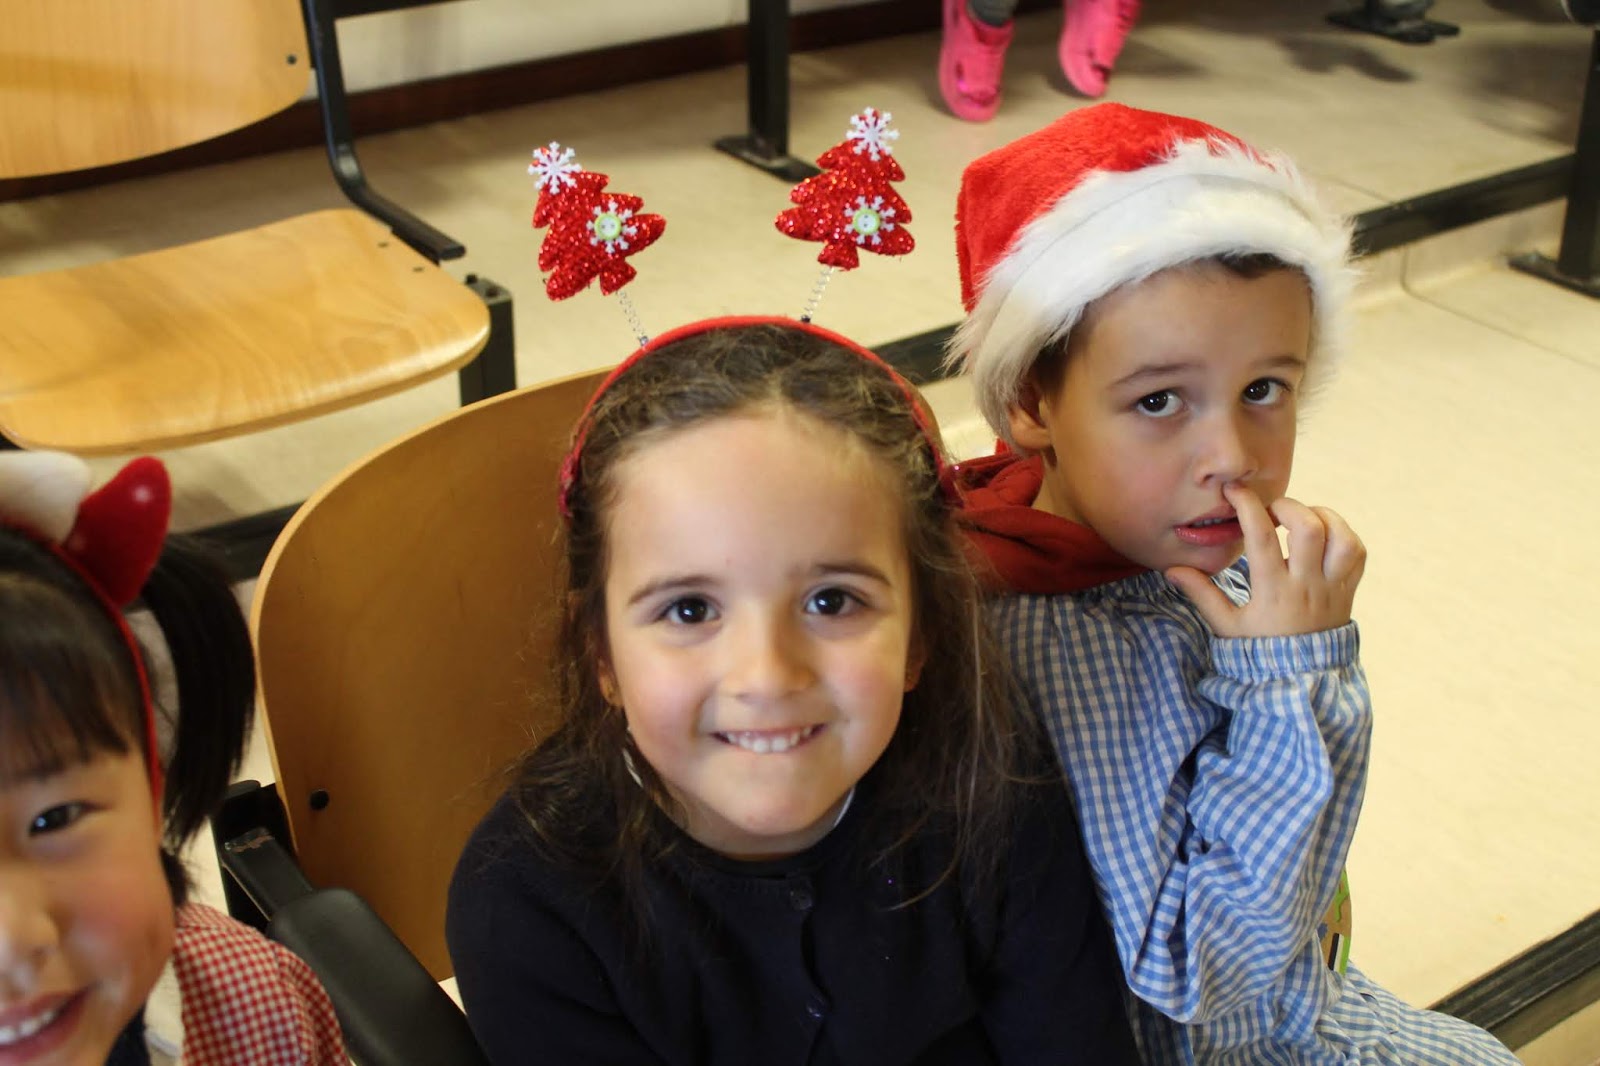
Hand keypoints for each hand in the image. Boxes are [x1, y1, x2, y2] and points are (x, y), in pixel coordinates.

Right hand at [1166, 484, 1365, 637]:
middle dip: (1288, 507)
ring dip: (1321, 516)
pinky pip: (1357, 552)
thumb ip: (1202, 593)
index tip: (1235, 491)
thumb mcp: (1226, 625)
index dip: (1247, 506)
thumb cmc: (1259, 650)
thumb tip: (1172, 569)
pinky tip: (1323, 534)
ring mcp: (1332, 588)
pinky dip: (1342, 533)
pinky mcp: (1349, 591)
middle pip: (1309, 528)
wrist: (1301, 679)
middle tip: (1271, 511)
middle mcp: (1306, 586)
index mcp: (1272, 591)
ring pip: (1341, 537)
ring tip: (1301, 518)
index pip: (1261, 537)